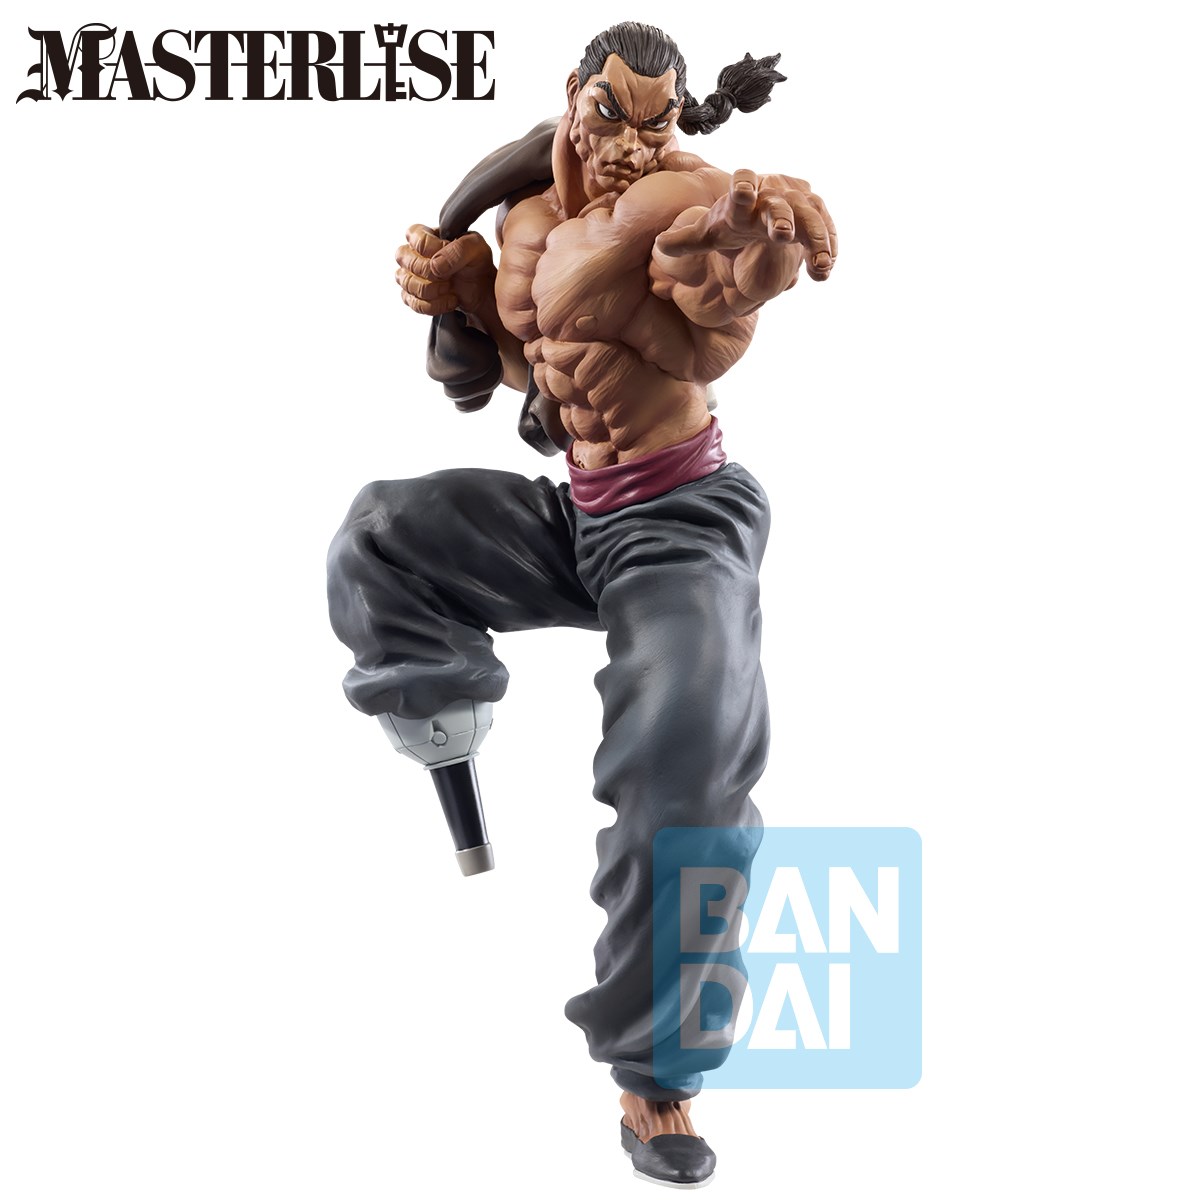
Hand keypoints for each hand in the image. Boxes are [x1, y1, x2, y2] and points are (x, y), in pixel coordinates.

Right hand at [394, 225, 495, 315]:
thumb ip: (458, 250)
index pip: (413, 235)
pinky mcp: (413, 297)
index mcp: (426, 235)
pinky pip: (414, 303)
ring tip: (450, 288)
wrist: (482, 289)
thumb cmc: (476, 263)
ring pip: (407, 283)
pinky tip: (450, 300)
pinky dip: (434, 305)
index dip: (429, 248)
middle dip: (429, 271)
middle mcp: (413, 254)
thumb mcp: (476, 248)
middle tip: (449, 275)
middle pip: (403, 258)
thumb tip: (435, 265)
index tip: (447, 254)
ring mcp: (410, 276)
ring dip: (432, 290)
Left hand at [656, 170, 836, 280]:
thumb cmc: (730, 224)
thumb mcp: (706, 234)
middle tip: (783, 234)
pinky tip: (825, 271)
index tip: (741, 192)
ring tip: (821, 265)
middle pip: (779, 203)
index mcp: (741, 200)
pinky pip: (824, 228)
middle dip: (783, 216)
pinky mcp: (811, 218)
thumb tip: (659, 245)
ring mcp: (794, 206)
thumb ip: (683, 241)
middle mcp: (770, 198)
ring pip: (810, 216)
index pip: (741, 186)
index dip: (741, 187)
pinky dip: (828, 246)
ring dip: (816, 239)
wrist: (758, 214)